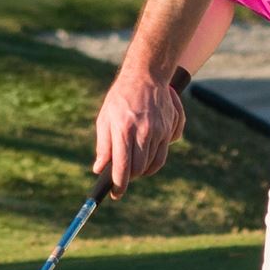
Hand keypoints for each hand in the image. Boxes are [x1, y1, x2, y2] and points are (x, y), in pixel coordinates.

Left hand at [90, 57, 181, 192]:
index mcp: (124, 130)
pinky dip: (155, 159)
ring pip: (154, 163)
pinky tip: (147, 151)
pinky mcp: (170, 129)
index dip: (119, 184)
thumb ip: (103, 146)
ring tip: (134, 165)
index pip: (123, 167)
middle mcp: (144, 132)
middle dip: (132, 177)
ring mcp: (160, 131)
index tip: (116, 193)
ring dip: (143, 169)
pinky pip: (164, 153)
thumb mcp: (105, 119)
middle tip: (124, 176)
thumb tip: (99, 169)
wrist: (146, 76)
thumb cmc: (120, 98)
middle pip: (140, 169)